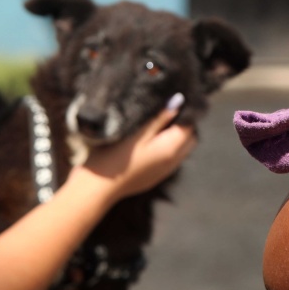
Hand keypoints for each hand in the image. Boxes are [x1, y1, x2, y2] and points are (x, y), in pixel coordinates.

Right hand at [73, 93, 196, 200]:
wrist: (99, 188)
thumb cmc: (115, 157)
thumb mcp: (137, 133)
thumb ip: (159, 118)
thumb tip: (178, 101)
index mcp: (171, 149)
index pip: (190, 126)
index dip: (183, 113)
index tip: (170, 103)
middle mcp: (173, 162)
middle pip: (190, 139)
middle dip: (182, 126)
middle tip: (164, 114)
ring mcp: (165, 172)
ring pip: (181, 150)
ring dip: (175, 138)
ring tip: (155, 128)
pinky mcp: (156, 177)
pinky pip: (170, 160)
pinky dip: (167, 149)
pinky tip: (148, 144)